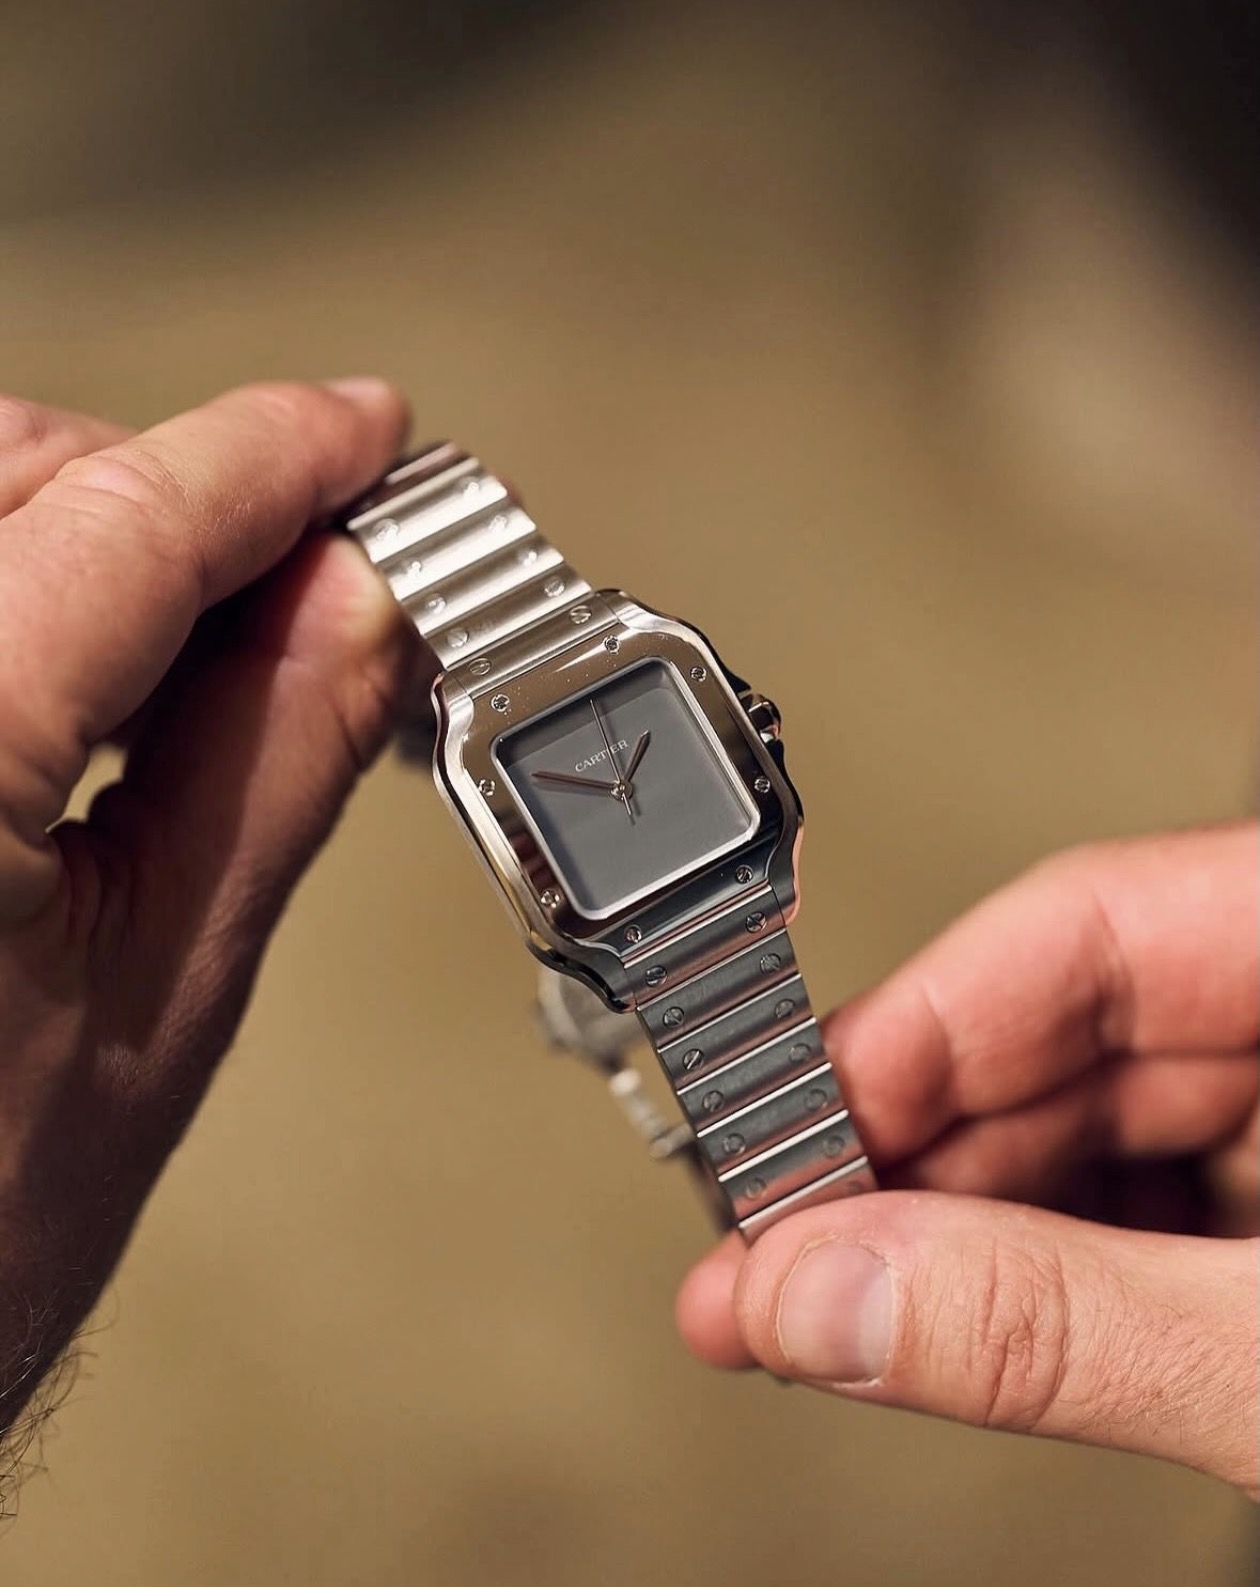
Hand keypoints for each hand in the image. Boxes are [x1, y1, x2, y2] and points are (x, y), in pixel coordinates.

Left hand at [0, 380, 414, 1463]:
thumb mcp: (163, 997)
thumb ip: (270, 764)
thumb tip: (361, 607)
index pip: (121, 523)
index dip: (272, 461)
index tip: (364, 432)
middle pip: (17, 465)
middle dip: (174, 493)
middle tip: (311, 577)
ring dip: (88, 529)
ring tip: (206, 642)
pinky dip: (21, 585)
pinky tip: (89, 670)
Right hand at [677, 826, 1258, 1494]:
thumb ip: (1057, 1318)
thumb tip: (824, 1292)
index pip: (1082, 926)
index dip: (911, 1025)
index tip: (786, 1122)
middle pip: (1064, 1043)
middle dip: (907, 1163)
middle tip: (778, 1251)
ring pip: (1087, 1142)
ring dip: (956, 1236)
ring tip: (833, 1304)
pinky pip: (1143, 1214)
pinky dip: (1045, 1277)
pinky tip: (951, 1323)